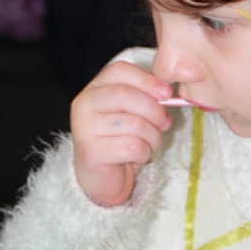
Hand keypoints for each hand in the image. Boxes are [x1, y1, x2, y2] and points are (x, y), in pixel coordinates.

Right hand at [71, 61, 172, 206]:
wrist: (102, 178)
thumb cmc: (120, 141)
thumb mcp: (131, 113)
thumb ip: (143, 97)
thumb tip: (167, 93)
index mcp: (94, 89)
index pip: (119, 71)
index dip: (147, 80)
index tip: (166, 93)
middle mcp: (83, 105)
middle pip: (126, 95)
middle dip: (154, 110)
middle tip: (165, 123)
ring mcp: (84, 129)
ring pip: (134, 124)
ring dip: (152, 136)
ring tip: (148, 142)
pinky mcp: (92, 153)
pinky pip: (133, 146)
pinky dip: (144, 153)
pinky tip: (137, 156)